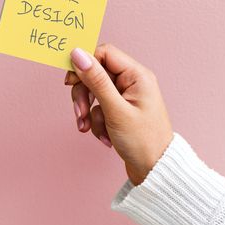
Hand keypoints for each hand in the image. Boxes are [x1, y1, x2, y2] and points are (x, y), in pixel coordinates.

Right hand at [65, 44, 173, 185]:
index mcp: (137, 75)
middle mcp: (132, 82)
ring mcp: (126, 96)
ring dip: (88, 111)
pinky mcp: (120, 110)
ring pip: (94, 92)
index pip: (104, 53)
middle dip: (84, 94)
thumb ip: (96, 80)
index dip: (84, 63)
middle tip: (80, 113)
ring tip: (89, 129)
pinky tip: (104, 137)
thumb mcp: (115, 110)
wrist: (155, 170)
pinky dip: (96, 121)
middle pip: (96, 74)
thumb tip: (78, 54)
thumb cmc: (142, 141)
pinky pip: (99, 107)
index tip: (69, 81)